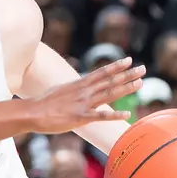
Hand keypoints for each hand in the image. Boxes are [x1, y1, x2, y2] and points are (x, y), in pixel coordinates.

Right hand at [24, 58, 144, 133]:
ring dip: (126, 88)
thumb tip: (77, 87)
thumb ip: (72, 89)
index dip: (116, 66)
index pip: (101, 72)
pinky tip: (127, 114)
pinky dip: (115, 115)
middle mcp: (84, 91)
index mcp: (79, 84)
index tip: (129, 60)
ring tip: (141, 83)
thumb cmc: (43, 103)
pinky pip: (101, 116)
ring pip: (109, 94)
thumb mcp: (60, 90)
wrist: (32, 113)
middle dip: (128, 74)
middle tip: (143, 69)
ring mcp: (83, 104)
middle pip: (110, 81)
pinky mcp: (80, 117)